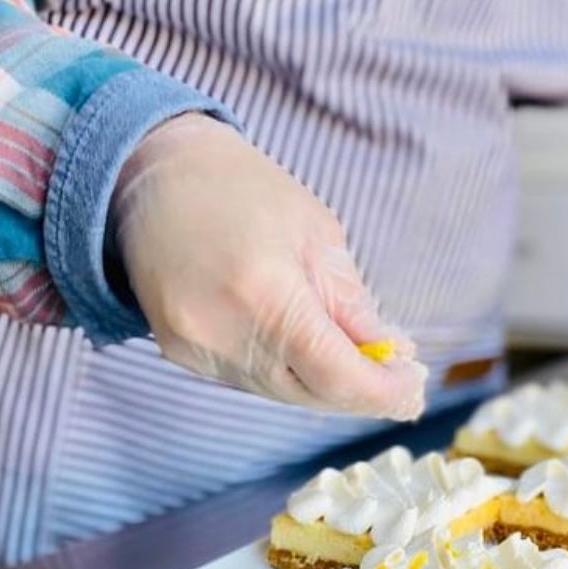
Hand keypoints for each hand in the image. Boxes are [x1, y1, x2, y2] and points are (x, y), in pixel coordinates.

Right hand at [111, 114, 426, 418]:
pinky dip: (286, 372)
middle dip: (360, 393)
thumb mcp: (318, 235)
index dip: (382, 393)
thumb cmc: (243, 190)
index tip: (414, 388)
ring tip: (360, 360)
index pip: (335, 376)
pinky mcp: (179, 352)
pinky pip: (249, 379)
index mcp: (265, 294)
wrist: (153, 174)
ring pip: (280, 392)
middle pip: (309, 395)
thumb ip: (353, 306)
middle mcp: (223, 332)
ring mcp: (194, 348)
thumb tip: (392, 356)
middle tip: (402, 381)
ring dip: (324, 384)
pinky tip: (307, 349)